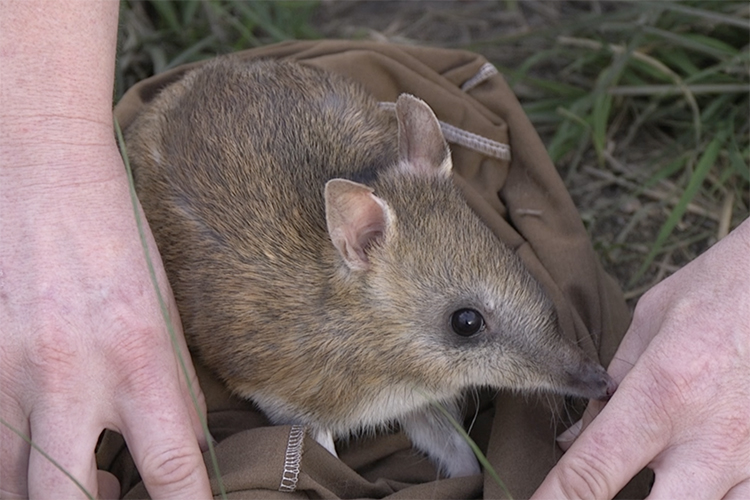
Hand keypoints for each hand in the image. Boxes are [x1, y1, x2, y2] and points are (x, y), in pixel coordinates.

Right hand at [1, 1, 212, 496]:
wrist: (41, 169)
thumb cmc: (114, 237)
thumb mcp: (163, 309)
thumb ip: (168, 383)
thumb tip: (178, 446)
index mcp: (140, 356)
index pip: (173, 467)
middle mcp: (71, 373)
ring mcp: (7, 369)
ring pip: (8, 483)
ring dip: (41, 492)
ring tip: (75, 477)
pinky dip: (3, 457)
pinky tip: (29, 437)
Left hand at [532, 218, 749, 499]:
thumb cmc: (719, 291)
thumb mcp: (650, 326)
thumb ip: (610, 388)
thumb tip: (575, 439)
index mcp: (661, 392)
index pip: (593, 467)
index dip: (557, 499)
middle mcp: (708, 437)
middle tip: (596, 490)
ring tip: (653, 480)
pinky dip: (717, 499)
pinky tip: (696, 484)